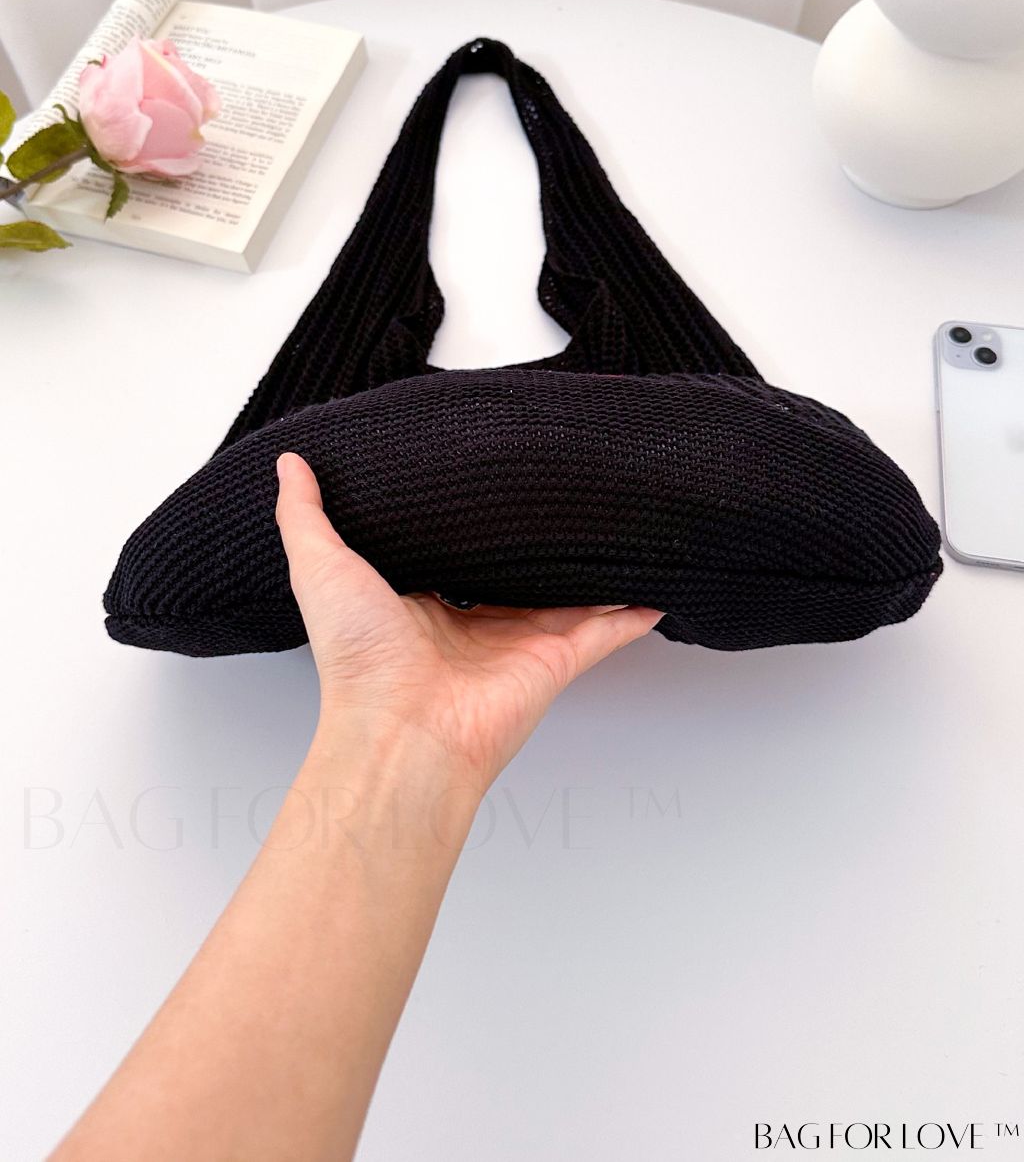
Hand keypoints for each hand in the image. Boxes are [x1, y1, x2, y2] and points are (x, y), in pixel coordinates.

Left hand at [275, 452, 662, 790]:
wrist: (399, 730)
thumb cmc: (357, 658)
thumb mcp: (318, 567)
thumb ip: (304, 514)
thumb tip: (290, 463)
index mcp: (423, 605)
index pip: (456, 554)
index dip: (471, 521)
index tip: (489, 481)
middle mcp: (474, 625)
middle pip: (518, 574)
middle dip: (539, 541)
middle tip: (564, 492)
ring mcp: (519, 644)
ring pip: (568, 597)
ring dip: (594, 568)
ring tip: (620, 527)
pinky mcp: (555, 662)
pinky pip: (605, 630)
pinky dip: (633, 612)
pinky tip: (656, 587)